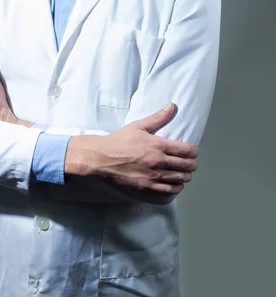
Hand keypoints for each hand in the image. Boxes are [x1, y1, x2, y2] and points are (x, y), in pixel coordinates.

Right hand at [65, 103, 197, 194]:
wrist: (103, 158)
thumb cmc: (119, 141)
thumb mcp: (139, 126)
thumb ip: (158, 117)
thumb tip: (172, 106)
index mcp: (158, 145)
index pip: (187, 150)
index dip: (194, 152)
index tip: (194, 152)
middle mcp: (158, 161)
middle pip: (186, 166)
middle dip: (192, 164)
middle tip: (192, 163)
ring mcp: (153, 175)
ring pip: (180, 179)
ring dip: (186, 176)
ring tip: (185, 173)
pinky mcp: (147, 186)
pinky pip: (169, 190)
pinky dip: (176, 188)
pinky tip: (177, 185)